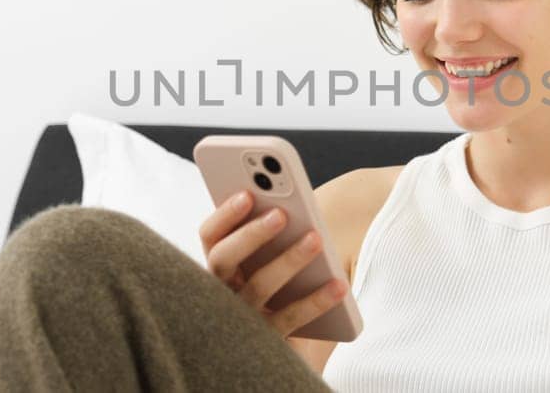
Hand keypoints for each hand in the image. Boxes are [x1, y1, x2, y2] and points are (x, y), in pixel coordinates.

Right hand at [198, 189, 348, 337]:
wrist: (285, 355)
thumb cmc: (281, 294)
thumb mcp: (270, 263)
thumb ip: (272, 238)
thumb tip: (293, 207)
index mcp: (220, 267)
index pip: (210, 236)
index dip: (224, 214)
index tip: (247, 193)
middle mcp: (221, 292)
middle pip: (223, 259)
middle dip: (251, 234)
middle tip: (281, 214)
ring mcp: (240, 319)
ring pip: (258, 286)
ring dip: (287, 259)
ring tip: (316, 238)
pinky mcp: (266, 342)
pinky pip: (290, 318)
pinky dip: (316, 301)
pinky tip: (339, 284)